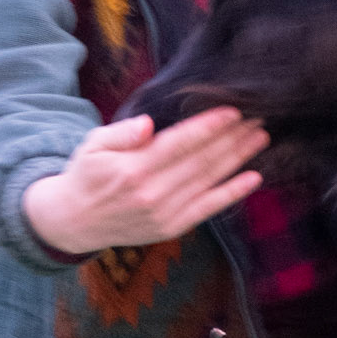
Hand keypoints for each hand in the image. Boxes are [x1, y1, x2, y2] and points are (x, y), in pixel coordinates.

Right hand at [23, 109, 267, 256]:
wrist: (75, 221)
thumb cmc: (87, 174)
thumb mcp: (92, 145)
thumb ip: (120, 133)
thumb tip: (147, 124)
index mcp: (133, 169)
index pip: (179, 143)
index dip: (208, 126)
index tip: (233, 109)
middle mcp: (153, 193)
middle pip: (201, 160)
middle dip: (232, 137)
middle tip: (258, 115)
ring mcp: (165, 213)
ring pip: (209, 180)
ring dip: (239, 158)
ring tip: (261, 137)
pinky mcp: (172, 228)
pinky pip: (208, 208)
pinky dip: (232, 193)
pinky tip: (254, 177)